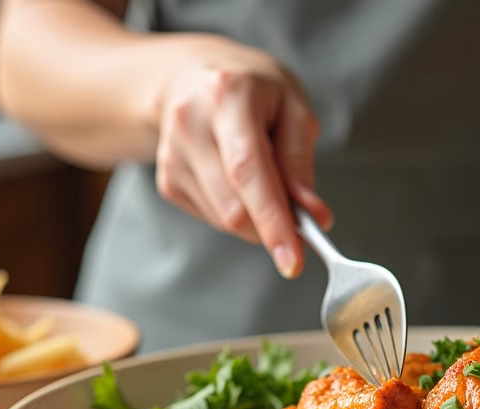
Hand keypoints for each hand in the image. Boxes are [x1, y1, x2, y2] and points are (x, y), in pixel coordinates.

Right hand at [153, 35, 331, 277]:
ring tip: (265, 180)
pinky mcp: (167, 180)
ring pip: (224, 219)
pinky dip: (238, 213)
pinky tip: (237, 181)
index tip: (293, 260)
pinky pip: (212, 218)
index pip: (248, 171)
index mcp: (227, 96)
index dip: (272, 220)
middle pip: (232, 206)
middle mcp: (190, 123)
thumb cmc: (250, 88)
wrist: (192, 76)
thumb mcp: (292, 106)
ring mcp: (172, 155)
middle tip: (300, 226)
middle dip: (272, 229)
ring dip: (257, 219)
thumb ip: (300, 161)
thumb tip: (313, 216)